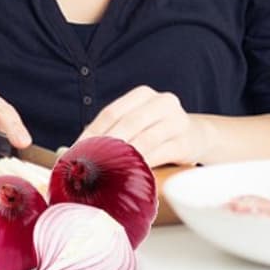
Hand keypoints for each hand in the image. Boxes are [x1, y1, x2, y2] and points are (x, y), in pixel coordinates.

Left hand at [76, 86, 208, 167]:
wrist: (197, 136)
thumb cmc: (157, 131)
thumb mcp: (138, 122)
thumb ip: (112, 131)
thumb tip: (73, 151)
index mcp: (143, 94)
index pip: (111, 112)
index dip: (92, 132)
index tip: (76, 152)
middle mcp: (162, 102)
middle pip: (127, 124)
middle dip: (105, 145)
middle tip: (88, 165)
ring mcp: (177, 121)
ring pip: (144, 140)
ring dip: (123, 157)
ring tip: (104, 172)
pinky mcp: (185, 143)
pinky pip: (159, 155)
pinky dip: (142, 165)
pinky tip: (129, 174)